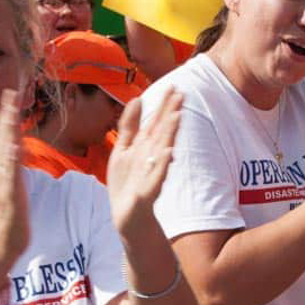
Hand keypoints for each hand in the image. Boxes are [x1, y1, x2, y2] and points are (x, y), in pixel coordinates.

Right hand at [0, 88, 29, 284]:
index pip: (3, 137)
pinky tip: (13, 144)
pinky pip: (8, 174)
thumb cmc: (7, 220)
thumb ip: (12, 172)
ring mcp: (2, 184)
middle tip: (11, 91)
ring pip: (4, 151)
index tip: (12, 93)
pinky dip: (9, 158)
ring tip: (11, 110)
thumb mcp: (11, 189)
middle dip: (6, 114)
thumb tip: (18, 154)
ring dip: (7, 130)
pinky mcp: (7, 198)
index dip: (7, 115)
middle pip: (2, 138)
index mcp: (0, 170)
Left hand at [106, 89, 181, 237]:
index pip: (157, 123)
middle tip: (181, 94)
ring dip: (169, 134)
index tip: (174, 87)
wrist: (128, 217)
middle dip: (170, 114)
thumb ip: (129, 125)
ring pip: (162, 150)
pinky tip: (169, 152)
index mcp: (145, 147)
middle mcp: (151, 158)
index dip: (164, 106)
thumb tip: (137, 98)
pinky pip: (157, 176)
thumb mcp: (123, 149)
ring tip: (176, 117)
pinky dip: (163, 164)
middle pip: (161, 133)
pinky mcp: (148, 192)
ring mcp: (151, 174)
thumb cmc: (127, 183)